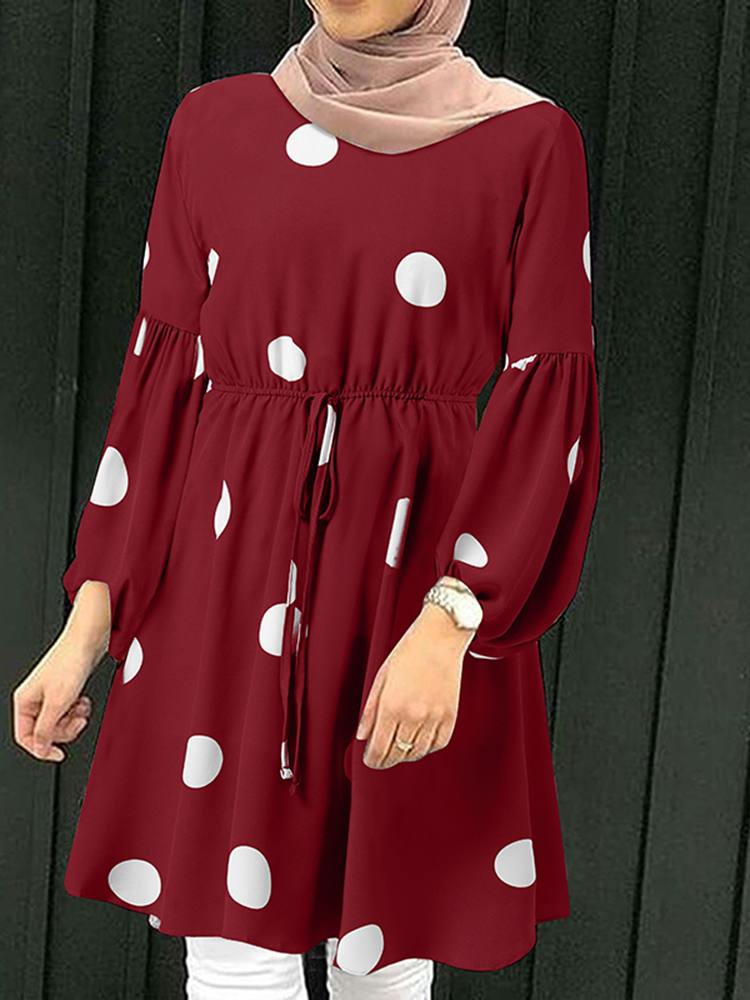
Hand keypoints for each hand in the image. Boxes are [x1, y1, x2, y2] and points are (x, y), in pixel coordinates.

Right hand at [12, 580, 109, 761]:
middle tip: (76, 720)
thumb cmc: (70, 662)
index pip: (25, 736)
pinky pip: (70, 710)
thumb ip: (46, 729)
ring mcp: (50, 694)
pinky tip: (83, 699)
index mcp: (24, 701)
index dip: (42, 749)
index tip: (59, 754)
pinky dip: (79, 708)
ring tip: (81, 706)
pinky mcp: (65, 690)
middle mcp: (35, 698)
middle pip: (46, 730)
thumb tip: (40, 749)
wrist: (87, 641)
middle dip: (64, 729)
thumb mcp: (57, 702)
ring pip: (60, 721)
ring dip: (74, 718)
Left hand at [356, 602, 474, 769]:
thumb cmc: (407, 653)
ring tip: (399, 749)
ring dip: (406, 755)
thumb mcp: (381, 678)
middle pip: (397, 754)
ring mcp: (434, 717)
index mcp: (391, 706)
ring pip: (418, 752)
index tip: (370, 760)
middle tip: (381, 759)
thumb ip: (370, 710)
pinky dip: (428, 747)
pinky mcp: (451, 715)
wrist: (440, 638)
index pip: (379, 748)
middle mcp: (413, 716)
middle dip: (386, 760)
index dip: (372, 759)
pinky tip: (419, 741)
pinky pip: (438, 743)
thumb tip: (363, 736)